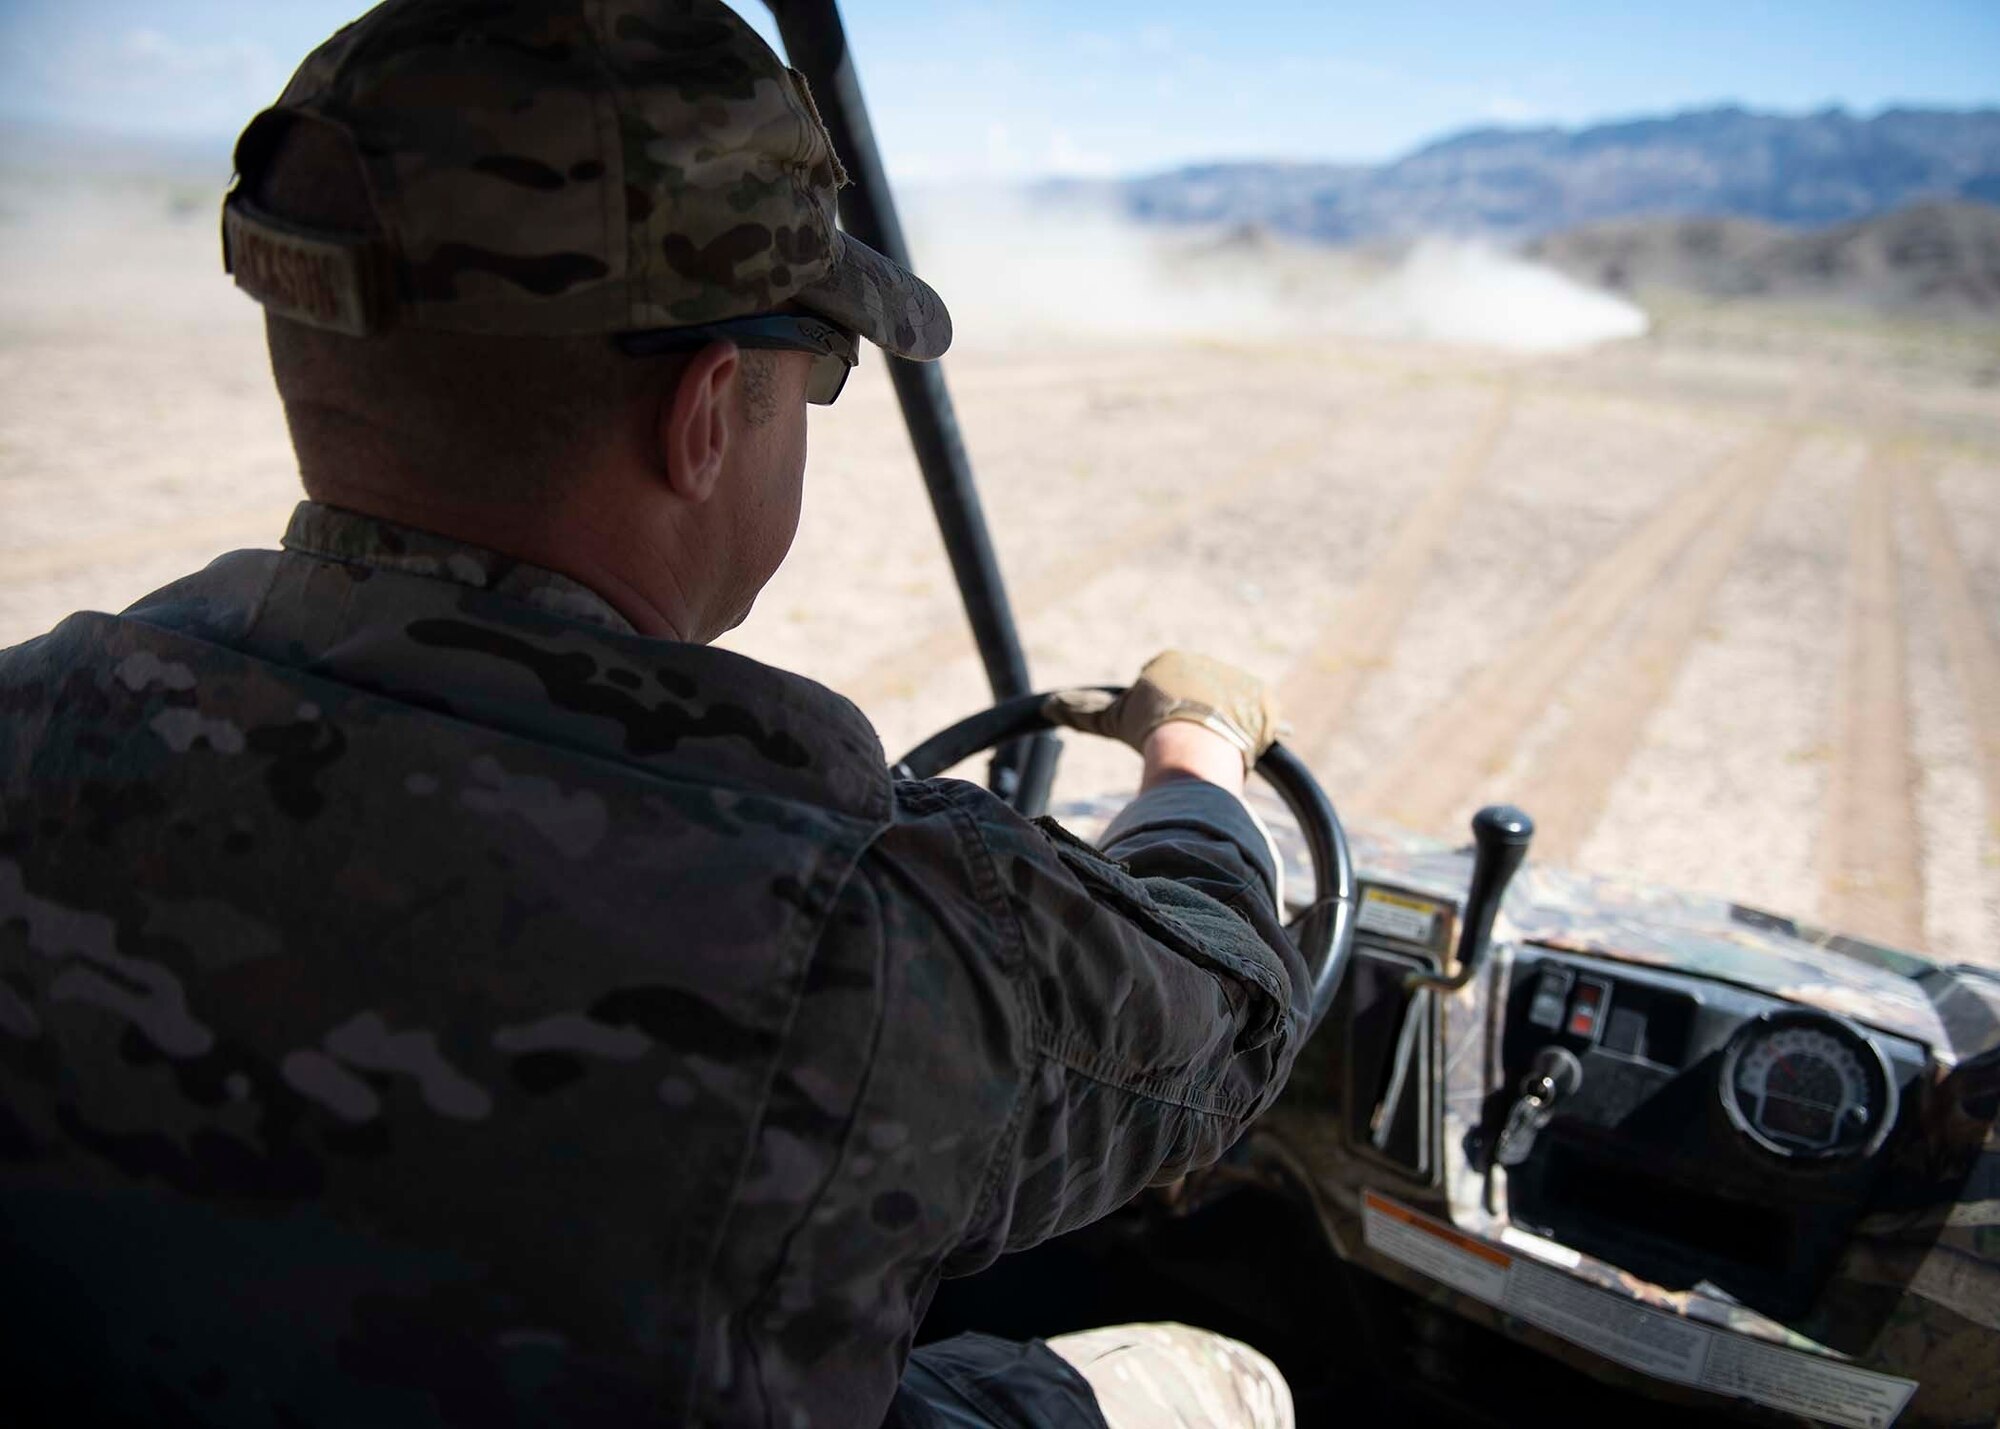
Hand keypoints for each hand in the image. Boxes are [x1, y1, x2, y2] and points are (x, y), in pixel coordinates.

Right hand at [1044, 650, 1281, 772]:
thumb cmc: (1148, 729)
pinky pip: (1263, 720)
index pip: (1164, 684)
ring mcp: (1237, 681)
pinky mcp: (1264, 701)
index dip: (1160, 712)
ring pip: (1230, 708)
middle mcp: (1206, 664)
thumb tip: (1047, 706)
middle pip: (1198, 694)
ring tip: (1213, 756)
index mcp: (1171, 662)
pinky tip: (1245, 755)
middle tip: (1187, 746)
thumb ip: (1081, 711)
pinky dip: (1254, 737)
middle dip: (1193, 718)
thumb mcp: (1111, 719)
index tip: (1159, 731)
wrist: (1195, 742)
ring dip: (1224, 728)